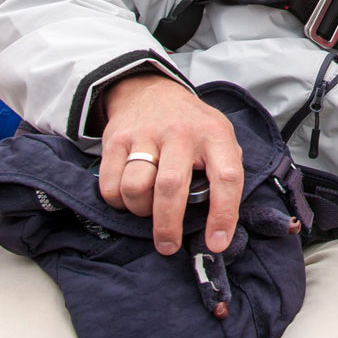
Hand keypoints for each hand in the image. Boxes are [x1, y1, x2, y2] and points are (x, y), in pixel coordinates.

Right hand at [97, 74, 242, 255]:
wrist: (151, 91)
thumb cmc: (192, 126)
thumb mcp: (219, 138)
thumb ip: (224, 173)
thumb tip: (220, 226)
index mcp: (215, 134)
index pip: (227, 177)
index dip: (224, 214)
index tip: (217, 243)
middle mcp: (180, 132)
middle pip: (171, 187)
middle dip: (168, 225)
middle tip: (168, 245)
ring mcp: (145, 134)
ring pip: (136, 189)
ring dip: (141, 211)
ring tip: (148, 208)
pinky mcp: (116, 140)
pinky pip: (110, 186)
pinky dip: (118, 202)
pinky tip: (129, 196)